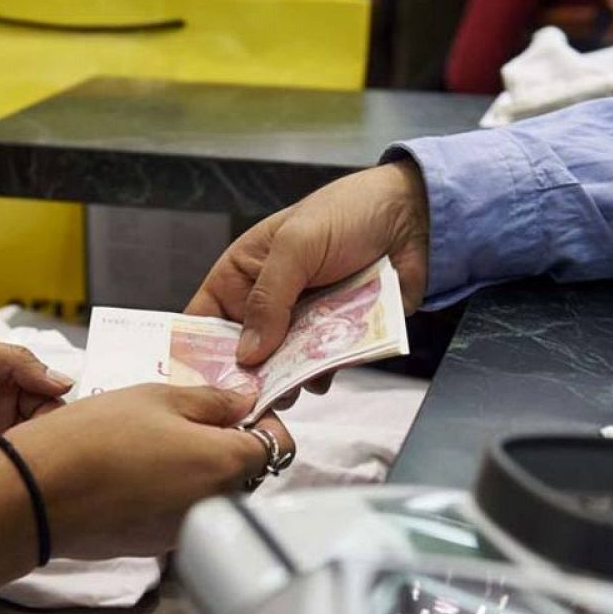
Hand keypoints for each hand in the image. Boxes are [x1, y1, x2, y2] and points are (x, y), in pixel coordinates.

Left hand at [0, 332, 72, 480]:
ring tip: (46, 479)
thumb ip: (9, 363)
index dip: (62, 409)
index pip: (48, 393)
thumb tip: (63, 380)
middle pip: (41, 428)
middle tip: (62, 458)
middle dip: (54, 443)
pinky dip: (5, 487)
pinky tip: (17, 493)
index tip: (74, 427)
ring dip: (32, 467)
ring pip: (21, 457)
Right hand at [2, 384, 294, 558]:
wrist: (34, 495)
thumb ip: (212, 400)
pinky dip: (172, 493)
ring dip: (199, 469)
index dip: (262, 420)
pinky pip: (182, 512)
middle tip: (187, 419)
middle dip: (229, 445)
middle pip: (248, 472)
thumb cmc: (92, 439)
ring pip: (213, 493)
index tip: (236, 406)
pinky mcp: (158, 545)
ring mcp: (188, 530)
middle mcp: (217, 504)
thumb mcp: (157, 398)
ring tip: (154, 443)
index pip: (279, 444)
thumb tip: (245, 399)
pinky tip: (136, 472)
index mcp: (227, 463)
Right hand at [186, 161, 430, 383]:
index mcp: (242, 273)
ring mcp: (299, 321)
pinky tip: (323, 378)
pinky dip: (317, 378)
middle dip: (245, 377)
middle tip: (252, 399)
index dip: (198, 351)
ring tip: (289, 391)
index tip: (202, 385)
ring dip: (283, 382)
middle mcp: (266, 302)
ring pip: (277, 367)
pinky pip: (316, 368)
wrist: (414, 219)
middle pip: (240, 354)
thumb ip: (269, 299)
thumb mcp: (298, 246)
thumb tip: (247, 354)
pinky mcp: (332, 335)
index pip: (204, 318)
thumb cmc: (349, 214)